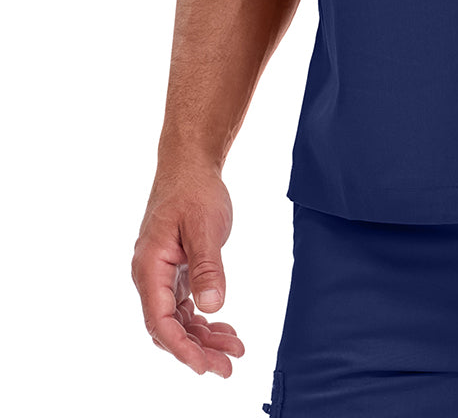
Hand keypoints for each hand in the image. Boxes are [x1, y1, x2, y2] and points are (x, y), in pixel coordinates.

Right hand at [132, 163, 245, 376]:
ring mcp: (162, 275)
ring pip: (178, 319)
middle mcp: (150, 276)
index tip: (205, 367)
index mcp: (149, 268)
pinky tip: (225, 328)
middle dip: (197, 350)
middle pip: (169, 327)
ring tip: (234, 350)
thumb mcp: (204, 226)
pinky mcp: (175, 271)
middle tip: (229, 367)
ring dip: (204, 337)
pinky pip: (185, 305)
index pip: (160, 321)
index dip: (182, 348)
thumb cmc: (194, 190)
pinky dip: (204, 319)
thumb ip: (208, 267)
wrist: (190, 164)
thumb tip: (212, 307)